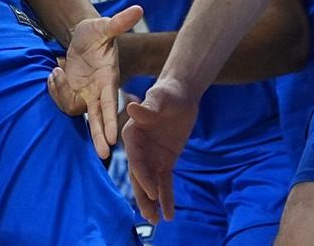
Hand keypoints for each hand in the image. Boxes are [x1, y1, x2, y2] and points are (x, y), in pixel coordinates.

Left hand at [50, 5, 143, 157]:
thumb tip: (138, 8)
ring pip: (75, 110)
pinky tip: (54, 73)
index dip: (111, 120)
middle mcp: (98, 91)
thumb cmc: (95, 32)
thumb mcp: (104, 26)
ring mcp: (84, 94)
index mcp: (109, 79)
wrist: (81, 35)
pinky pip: (63, 102)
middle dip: (100, 136)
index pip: (111, 103)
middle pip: (99, 119)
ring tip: (57, 71)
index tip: (114, 139)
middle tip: (103, 156)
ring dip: (62, 95)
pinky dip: (55, 91)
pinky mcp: (73, 93)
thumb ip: (119, 21)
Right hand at [122, 78, 200, 224]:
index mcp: (132, 134)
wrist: (181, 95)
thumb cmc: (167, 93)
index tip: (151, 191)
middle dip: (144, 197)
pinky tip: (169, 214)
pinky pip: (165, 182)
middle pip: (140, 176)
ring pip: (150, 183)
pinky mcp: (165, 161)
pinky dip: (166, 197)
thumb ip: (148, 108)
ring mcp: (151, 157)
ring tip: (156, 220)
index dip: (143, 176)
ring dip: (152, 202)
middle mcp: (139, 149)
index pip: (136, 160)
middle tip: (149, 216)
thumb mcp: (159, 98)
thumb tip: (134, 109)